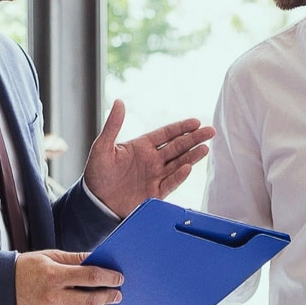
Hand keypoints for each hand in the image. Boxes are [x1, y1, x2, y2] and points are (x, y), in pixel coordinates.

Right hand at [13, 250, 123, 304]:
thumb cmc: (21, 270)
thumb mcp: (47, 257)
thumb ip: (73, 259)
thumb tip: (96, 259)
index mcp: (53, 276)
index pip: (91, 276)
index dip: (109, 277)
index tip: (118, 278)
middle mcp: (51, 298)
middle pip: (90, 300)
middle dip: (107, 296)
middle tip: (116, 294)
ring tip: (103, 304)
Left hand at [82, 99, 215, 217]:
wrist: (95, 203)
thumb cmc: (97, 174)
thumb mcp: (102, 147)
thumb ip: (113, 125)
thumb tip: (118, 101)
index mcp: (142, 147)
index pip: (166, 134)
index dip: (181, 128)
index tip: (196, 122)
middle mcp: (152, 160)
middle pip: (178, 147)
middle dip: (194, 139)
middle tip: (210, 131)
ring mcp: (155, 176)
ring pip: (179, 163)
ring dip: (192, 156)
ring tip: (205, 148)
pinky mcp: (155, 194)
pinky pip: (171, 183)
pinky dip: (179, 176)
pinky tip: (188, 167)